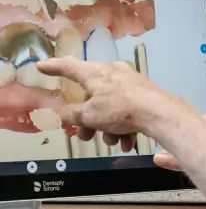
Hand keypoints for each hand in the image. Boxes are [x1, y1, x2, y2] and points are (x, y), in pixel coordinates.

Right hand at [37, 56, 173, 147]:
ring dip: (108, 127)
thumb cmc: (121, 109)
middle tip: (86, 136)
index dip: (53, 67)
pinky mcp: (144, 94)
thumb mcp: (89, 115)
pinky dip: (124, 127)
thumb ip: (73, 115)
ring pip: (110, 108)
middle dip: (88, 120)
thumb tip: (65, 114)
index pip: (68, 67)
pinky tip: (127, 142)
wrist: (160, 113)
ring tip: (112, 142)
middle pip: (92, 97)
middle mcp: (113, 73)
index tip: (41, 66)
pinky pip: (127, 112)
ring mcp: (130, 83)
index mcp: (95, 73)